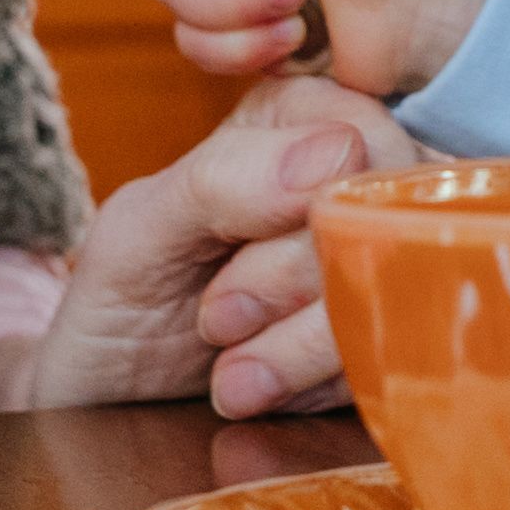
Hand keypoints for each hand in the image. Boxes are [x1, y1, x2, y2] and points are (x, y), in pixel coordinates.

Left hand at [0, 76, 408, 415]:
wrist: (114, 393)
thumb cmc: (124, 291)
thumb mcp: (143, 228)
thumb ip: (226, 179)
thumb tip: (341, 150)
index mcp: (297, 116)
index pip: (355, 145)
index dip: (294, 215)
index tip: (222, 249)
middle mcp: (355, 171)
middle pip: (381, 223)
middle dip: (289, 288)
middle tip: (216, 316)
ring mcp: (381, 250)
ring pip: (396, 292)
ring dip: (300, 349)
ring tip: (230, 368)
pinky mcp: (391, 321)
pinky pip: (394, 353)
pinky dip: (320, 385)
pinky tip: (266, 386)